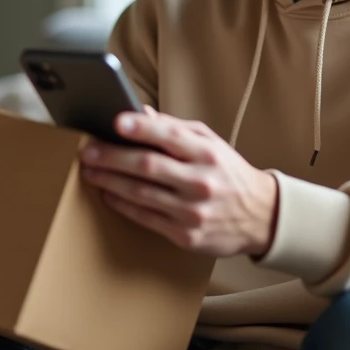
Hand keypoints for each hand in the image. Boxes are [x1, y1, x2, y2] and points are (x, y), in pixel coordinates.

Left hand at [79, 107, 276, 256]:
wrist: (260, 217)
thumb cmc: (228, 173)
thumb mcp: (210, 143)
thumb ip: (175, 128)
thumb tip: (139, 114)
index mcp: (207, 153)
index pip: (170, 136)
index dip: (141, 128)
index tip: (116, 122)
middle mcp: (201, 181)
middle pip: (148, 167)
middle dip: (112, 158)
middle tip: (88, 153)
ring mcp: (193, 211)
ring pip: (141, 194)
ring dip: (110, 181)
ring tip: (91, 172)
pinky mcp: (186, 235)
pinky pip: (146, 218)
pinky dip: (123, 205)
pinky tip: (109, 194)